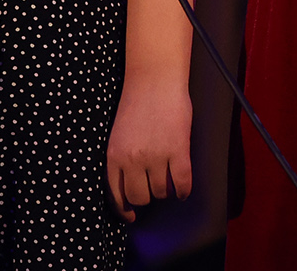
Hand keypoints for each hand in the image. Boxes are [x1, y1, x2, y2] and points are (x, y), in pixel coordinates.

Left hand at [105, 77, 192, 222]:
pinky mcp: (177, 151)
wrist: (154, 79)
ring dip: (166, 190)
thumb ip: (121, 158)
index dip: (124, 210)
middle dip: (147, 197)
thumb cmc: (136, 102)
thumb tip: (130, 185)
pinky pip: (182, 184)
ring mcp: (155, 156)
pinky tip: (182, 189)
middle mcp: (131, 159)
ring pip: (161, 192)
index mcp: (113, 155)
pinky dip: (183, 190)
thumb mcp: (118, 134)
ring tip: (168, 179)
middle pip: (140, 198)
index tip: (130, 216)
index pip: (115, 194)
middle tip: (152, 189)